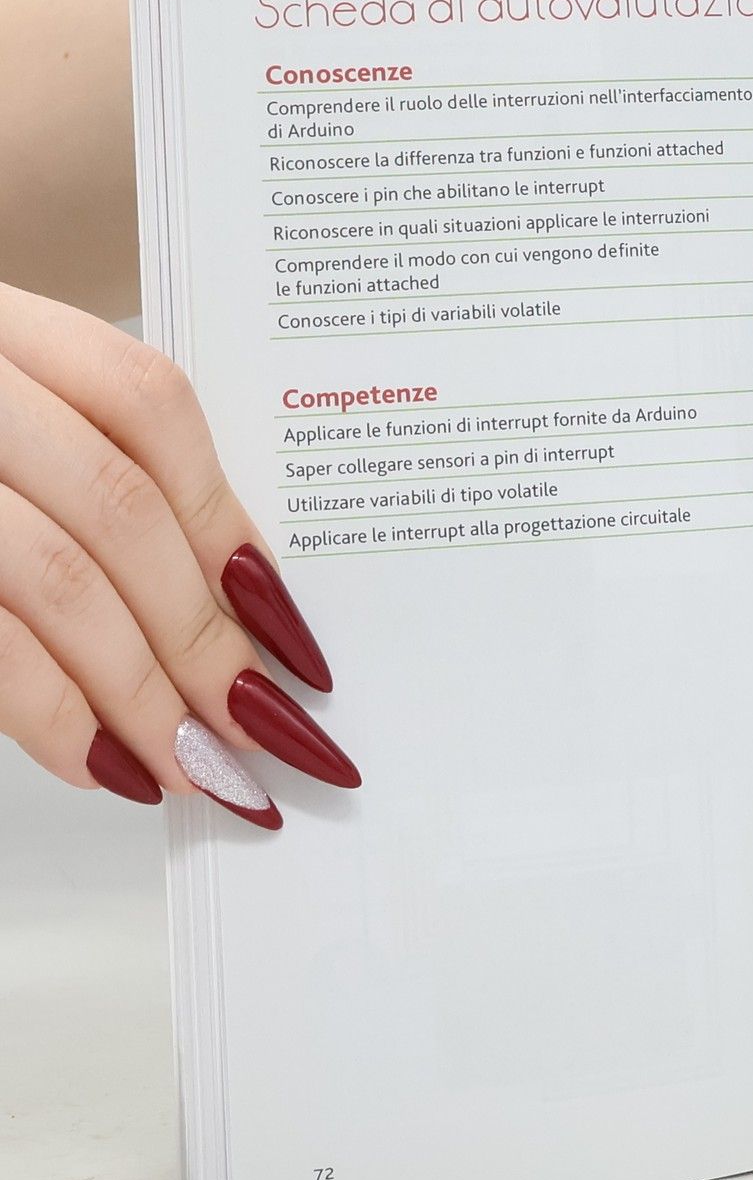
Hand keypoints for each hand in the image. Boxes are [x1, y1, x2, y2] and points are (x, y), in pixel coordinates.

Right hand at [0, 287, 357, 826]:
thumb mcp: (4, 419)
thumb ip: (91, 476)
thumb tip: (237, 612)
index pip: (148, 407)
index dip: (234, 529)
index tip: (297, 638)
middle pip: (114, 505)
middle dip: (205, 639)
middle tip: (272, 737)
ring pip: (49, 572)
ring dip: (139, 692)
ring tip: (202, 772)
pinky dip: (42, 709)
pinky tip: (100, 762)